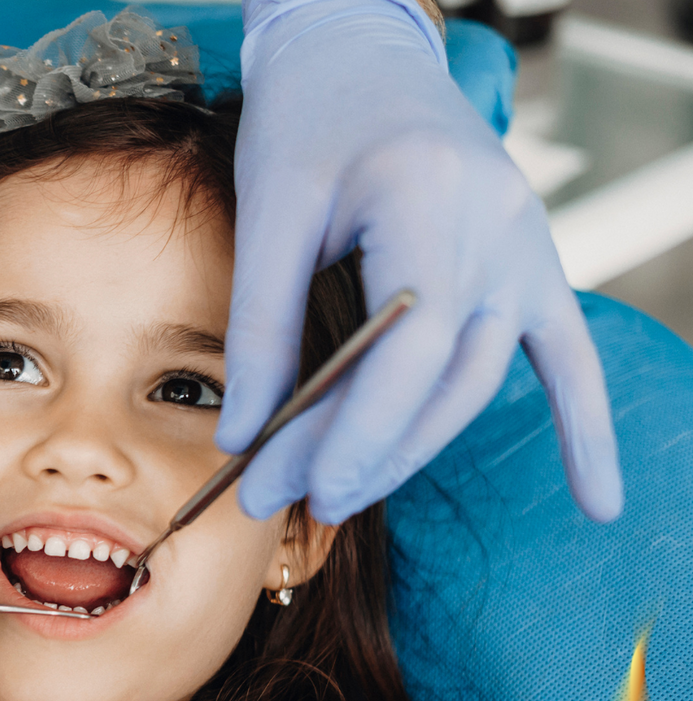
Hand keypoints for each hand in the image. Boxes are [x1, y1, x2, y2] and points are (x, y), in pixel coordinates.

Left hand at [226, 0, 621, 523]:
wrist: (360, 55)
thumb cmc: (307, 122)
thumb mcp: (268, 210)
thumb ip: (259, 324)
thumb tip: (241, 437)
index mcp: (430, 201)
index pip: (407, 347)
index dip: (351, 431)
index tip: (288, 487)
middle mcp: (498, 227)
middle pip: (440, 378)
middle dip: (360, 452)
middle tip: (282, 505)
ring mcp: (525, 246)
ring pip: (477, 380)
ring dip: (410, 450)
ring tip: (336, 498)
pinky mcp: (530, 262)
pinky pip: (566, 356)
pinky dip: (584, 427)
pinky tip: (599, 504)